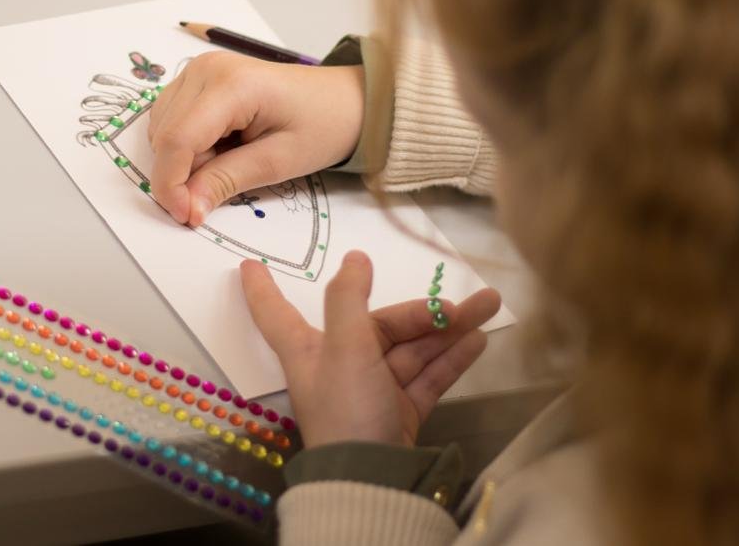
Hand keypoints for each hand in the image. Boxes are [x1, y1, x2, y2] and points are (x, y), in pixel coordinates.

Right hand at [147, 52, 363, 226]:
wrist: (342, 99)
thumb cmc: (322, 125)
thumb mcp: (279, 162)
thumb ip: (226, 181)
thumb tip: (186, 208)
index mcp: (232, 85)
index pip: (177, 139)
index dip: (172, 183)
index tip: (185, 215)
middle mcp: (206, 68)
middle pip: (165, 136)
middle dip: (182, 174)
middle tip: (221, 190)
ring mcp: (199, 69)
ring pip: (162, 129)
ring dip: (186, 159)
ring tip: (231, 160)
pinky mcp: (198, 78)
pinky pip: (171, 120)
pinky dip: (188, 145)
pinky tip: (221, 147)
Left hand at [240, 251, 500, 448]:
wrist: (376, 481)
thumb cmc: (348, 409)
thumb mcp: (345, 348)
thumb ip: (349, 300)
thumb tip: (355, 258)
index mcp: (308, 350)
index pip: (276, 312)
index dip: (262, 289)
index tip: (248, 266)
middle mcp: (338, 365)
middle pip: (379, 325)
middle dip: (425, 312)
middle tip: (467, 303)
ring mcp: (372, 389)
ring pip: (411, 349)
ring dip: (449, 329)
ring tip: (490, 306)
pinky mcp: (399, 411)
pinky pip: (426, 376)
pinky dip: (451, 358)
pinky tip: (478, 340)